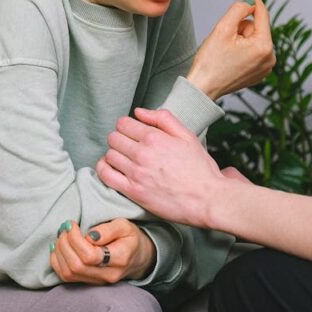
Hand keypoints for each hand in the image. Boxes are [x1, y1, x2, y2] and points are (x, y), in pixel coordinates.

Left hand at [49, 218, 155, 283]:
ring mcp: (97, 281)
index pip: (89, 256)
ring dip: (59, 252)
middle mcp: (108, 274)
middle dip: (64, 244)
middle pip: (76, 266)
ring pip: (68, 273)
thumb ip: (108, 230)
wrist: (137, 257)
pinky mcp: (88, 282)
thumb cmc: (130, 238)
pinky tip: (59, 248)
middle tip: (65, 228)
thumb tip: (89, 236)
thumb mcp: (125, 226)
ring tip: (62, 236)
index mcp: (119, 259)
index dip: (75, 240)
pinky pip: (66, 277)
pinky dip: (57, 261)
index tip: (72, 224)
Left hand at [97, 108, 231, 227]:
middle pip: (114, 138)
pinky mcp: (133, 191)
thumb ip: (163, 118)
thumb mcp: (187, 135)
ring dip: (114, 154)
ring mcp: (136, 173)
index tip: (132, 133)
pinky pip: (106, 175)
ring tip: (124, 158)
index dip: (126, 126)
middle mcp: (142, 153)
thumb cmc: (200, 168)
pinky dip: (103, 169)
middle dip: (119, 139)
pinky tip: (111, 168)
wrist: (207, 199)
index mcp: (155, 137)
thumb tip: (138, 111)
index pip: (123, 123)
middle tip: (128, 146)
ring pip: (109, 155)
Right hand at [187, 0, 275, 99]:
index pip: (261, 13)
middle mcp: (270, 58)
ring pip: (253, 38)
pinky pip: (252, 50)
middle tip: (223, 39)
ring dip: (239, 38)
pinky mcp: (259, 72)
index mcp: (263, 46)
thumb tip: (249, 4)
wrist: (202, 88)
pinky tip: (229, 58)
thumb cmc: (210, 62)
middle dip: (239, 27)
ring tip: (225, 52)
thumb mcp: (222, 28)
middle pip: (255, 27)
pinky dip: (241, 48)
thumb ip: (238, 9)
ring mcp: (266, 67)